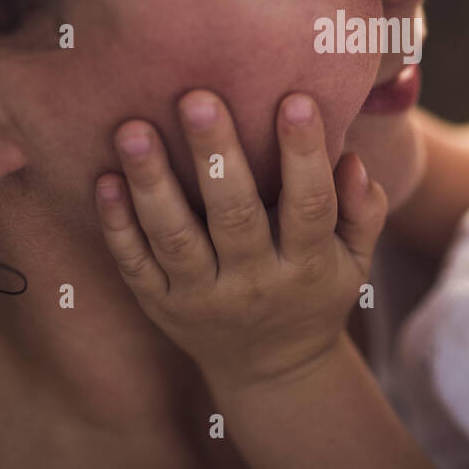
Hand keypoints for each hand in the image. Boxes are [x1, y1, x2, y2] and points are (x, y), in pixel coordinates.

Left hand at [94, 90, 387, 393]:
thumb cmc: (316, 292)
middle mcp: (254, 283)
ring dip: (152, 183)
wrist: (270, 370)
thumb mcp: (356, 261)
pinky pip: (135, 263)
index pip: (310, 206)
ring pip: (175, 238)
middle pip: (234, 216)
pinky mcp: (160, 304)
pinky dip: (117, 224)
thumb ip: (363, 210)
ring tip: (133, 129)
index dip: (304, 155)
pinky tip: (105, 178)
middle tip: (198, 98)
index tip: (295, 100)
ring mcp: (201, 297)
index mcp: (307, 266)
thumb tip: (352, 159)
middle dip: (215, 157)